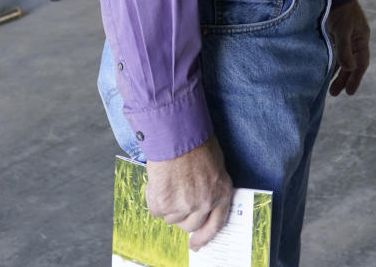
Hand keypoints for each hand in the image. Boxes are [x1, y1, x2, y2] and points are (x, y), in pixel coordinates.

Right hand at [145, 135, 232, 251]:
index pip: (215, 224)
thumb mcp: (213, 163)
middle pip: (190, 225)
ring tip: (169, 180)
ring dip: (168, 204)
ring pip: (171, 218)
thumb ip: (210, 186)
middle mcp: (205, 202)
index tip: (195, 244)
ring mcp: (184, 205)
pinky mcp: (164, 204)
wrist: (177, 132)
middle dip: (182, 216)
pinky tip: (158, 181)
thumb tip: (200, 202)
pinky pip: (155, 210)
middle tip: (175, 199)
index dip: (204, 236)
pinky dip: (154, 198)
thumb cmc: (196, 140)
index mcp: (221, 192)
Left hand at [328, 0, 370, 96]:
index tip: (349, 93)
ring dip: (337, 73)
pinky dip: (332, 63)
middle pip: (351, 64)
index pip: (361, 63)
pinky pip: (336, 53)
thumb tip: (349, 68)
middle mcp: (355, 40)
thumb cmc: (342, 11)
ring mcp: (345, 38)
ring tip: (329, 88)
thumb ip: (345, 50)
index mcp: (361, 39)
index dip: (356, 78)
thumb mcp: (343, 30)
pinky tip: (325, 71)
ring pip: (343, 60)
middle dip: (344, 79)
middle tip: (335, 93)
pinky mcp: (335, 34)